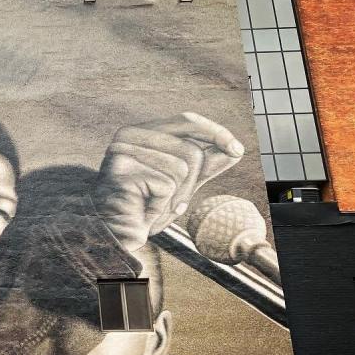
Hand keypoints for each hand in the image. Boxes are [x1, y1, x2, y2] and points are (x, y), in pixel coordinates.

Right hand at [92, 113, 243, 251]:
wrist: (118, 233)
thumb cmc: (146, 206)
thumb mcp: (181, 182)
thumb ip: (205, 165)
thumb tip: (235, 149)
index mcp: (141, 130)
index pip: (187, 120)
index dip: (215, 133)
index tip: (236, 150)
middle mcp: (129, 134)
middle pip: (189, 149)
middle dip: (193, 181)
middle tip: (178, 203)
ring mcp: (122, 151)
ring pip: (180, 168)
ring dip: (177, 196)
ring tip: (157, 205)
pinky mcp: (122, 172)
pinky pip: (166, 185)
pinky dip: (162, 204)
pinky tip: (146, 209)